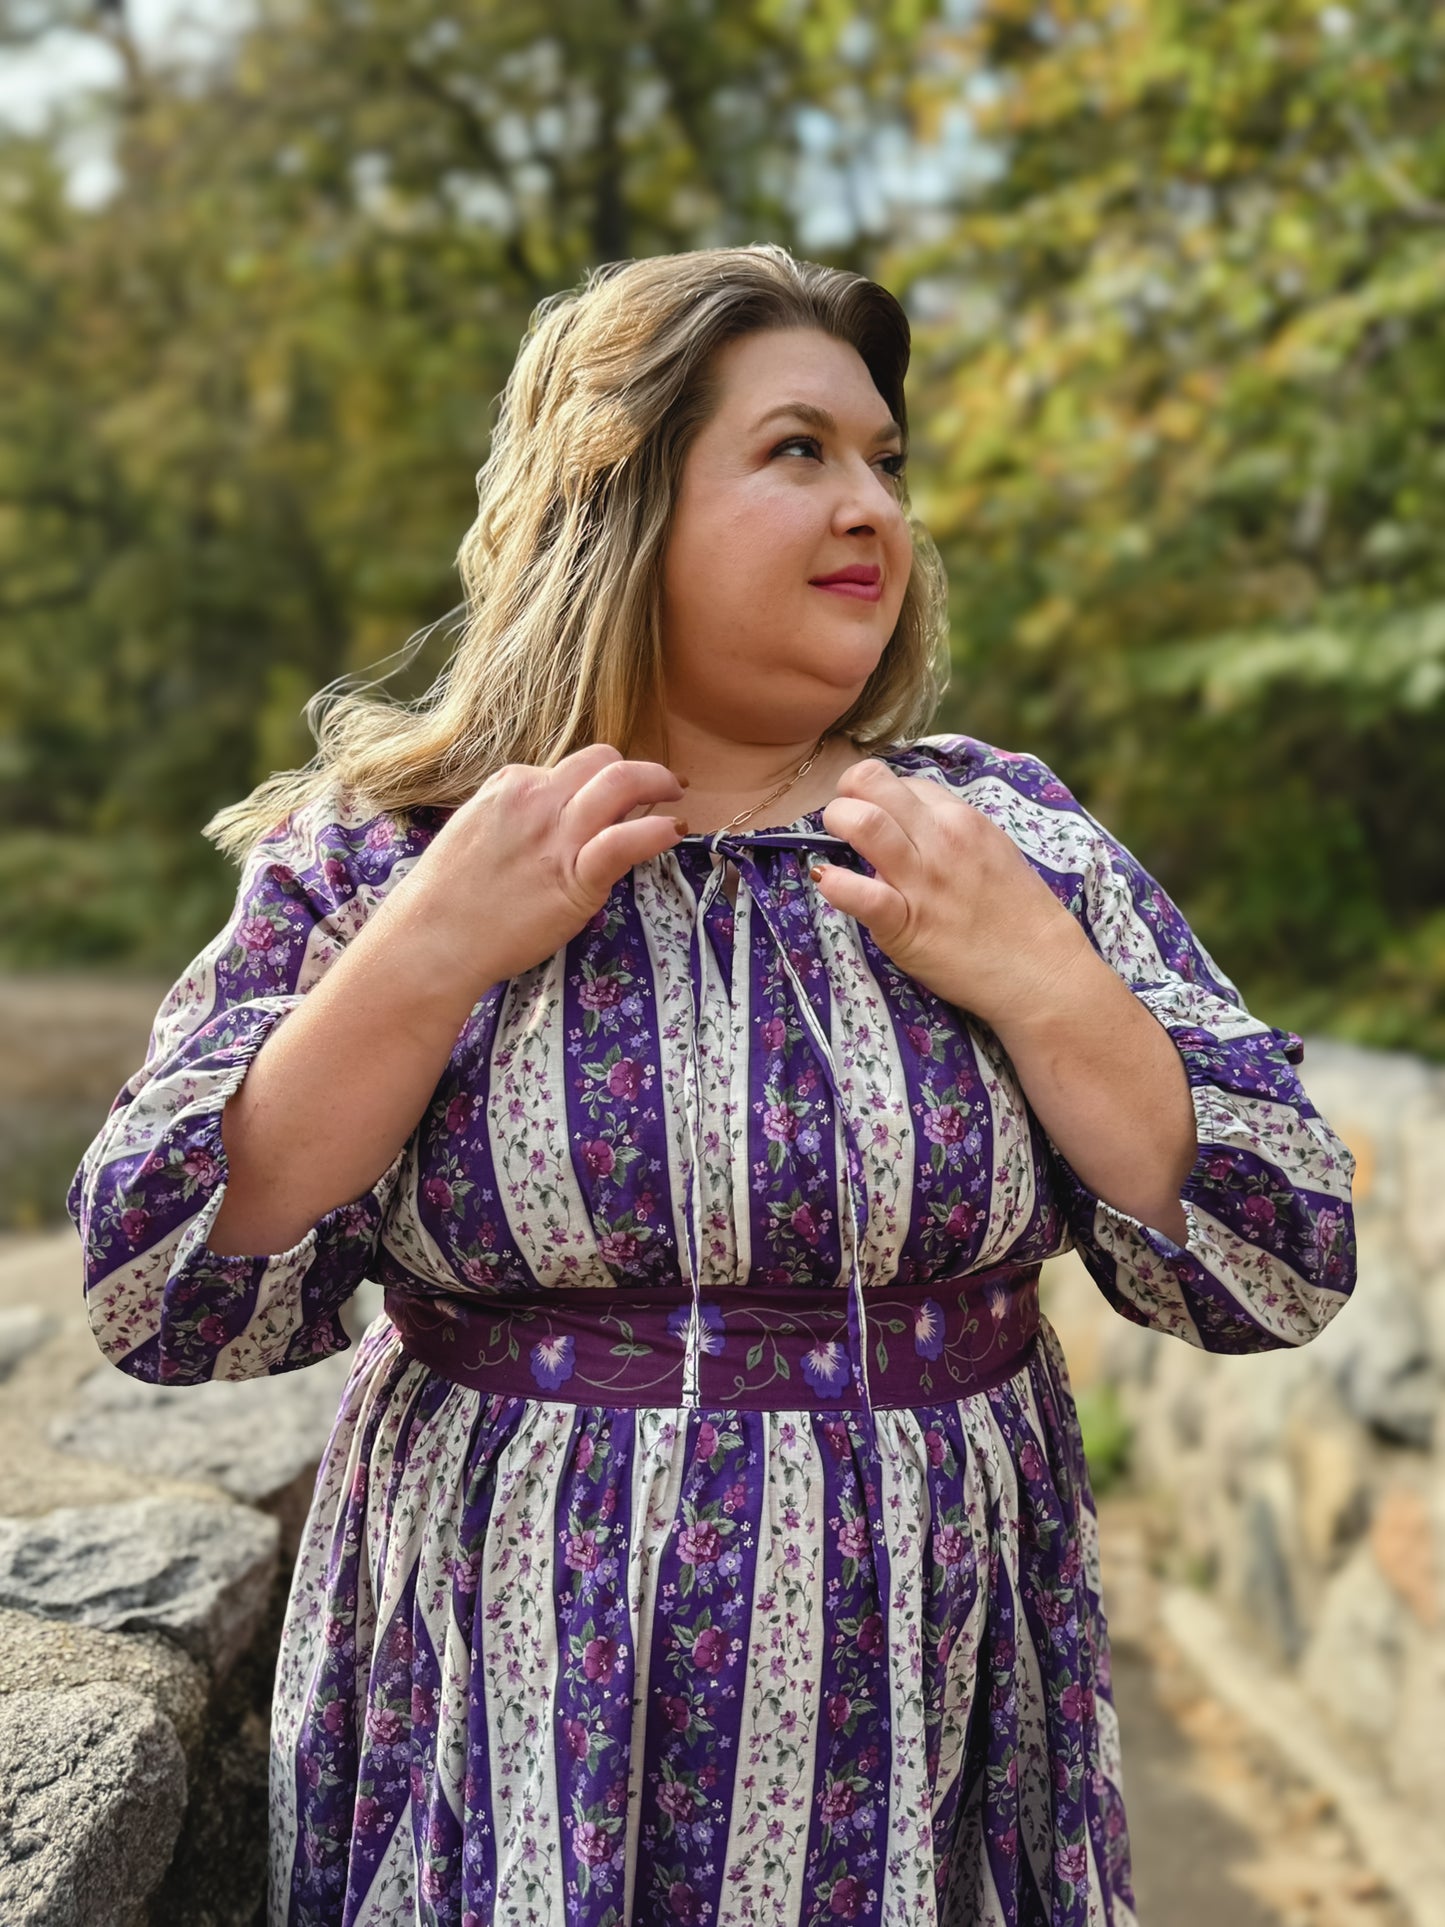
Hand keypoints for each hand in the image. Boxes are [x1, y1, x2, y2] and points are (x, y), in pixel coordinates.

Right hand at [405, 744, 685, 989]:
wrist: (433, 937)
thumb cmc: (450, 897)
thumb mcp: (478, 832)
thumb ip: (516, 818)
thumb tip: (546, 821)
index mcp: (512, 785)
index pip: (570, 767)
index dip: (598, 780)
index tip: (614, 797)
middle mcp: (536, 798)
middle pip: (603, 760)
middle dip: (636, 769)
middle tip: (661, 785)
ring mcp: (556, 834)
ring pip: (621, 782)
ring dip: (658, 781)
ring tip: (676, 794)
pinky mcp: (574, 875)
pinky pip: (625, 840)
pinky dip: (656, 831)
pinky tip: (673, 831)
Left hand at [814, 759, 1088, 1024]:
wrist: (1040, 970)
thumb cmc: (1014, 914)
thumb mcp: (990, 851)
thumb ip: (948, 833)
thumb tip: (907, 823)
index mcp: (960, 818)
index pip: (900, 782)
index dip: (877, 795)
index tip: (872, 816)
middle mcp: (940, 839)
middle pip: (871, 782)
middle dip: (844, 794)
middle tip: (841, 820)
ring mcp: (922, 881)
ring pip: (863, 823)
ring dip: (836, 823)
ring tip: (833, 842)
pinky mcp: (907, 924)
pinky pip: (863, 895)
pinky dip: (837, 885)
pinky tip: (828, 882)